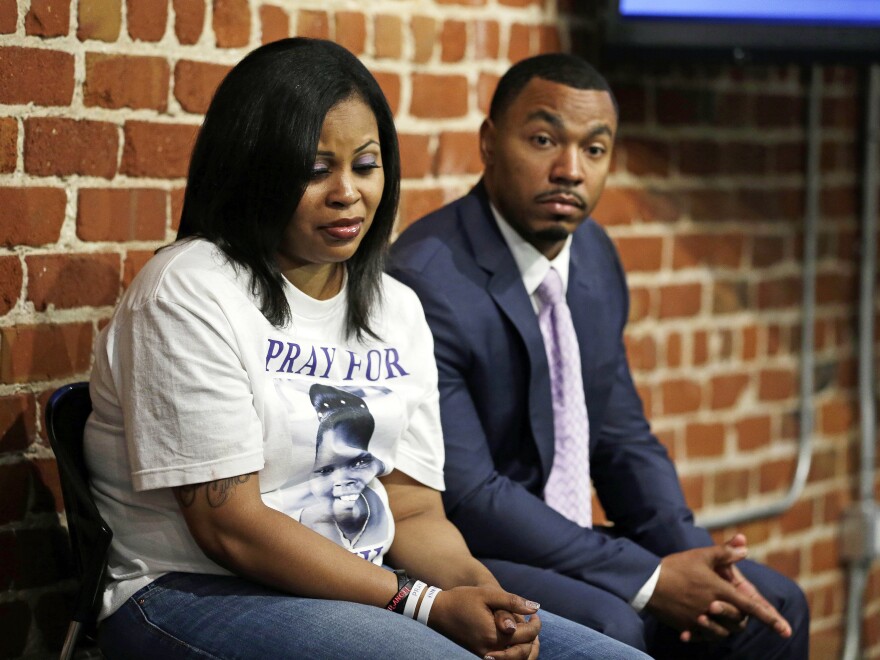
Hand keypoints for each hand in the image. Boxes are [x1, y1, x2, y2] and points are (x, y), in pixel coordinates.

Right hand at [428, 586, 540, 658]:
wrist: (439, 611)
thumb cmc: (462, 600)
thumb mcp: (487, 594)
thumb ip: (512, 601)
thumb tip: (535, 607)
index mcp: (494, 635)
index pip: (527, 636)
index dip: (536, 625)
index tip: (535, 614)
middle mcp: (491, 650)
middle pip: (525, 652)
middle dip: (534, 638)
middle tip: (534, 623)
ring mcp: (486, 655)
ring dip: (527, 650)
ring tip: (529, 635)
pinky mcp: (481, 656)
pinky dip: (515, 655)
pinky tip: (516, 642)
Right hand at [647, 540, 791, 643]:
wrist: (647, 582)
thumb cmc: (676, 566)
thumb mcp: (701, 555)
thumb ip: (725, 552)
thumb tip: (745, 546)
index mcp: (720, 590)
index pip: (751, 607)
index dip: (771, 619)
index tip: (786, 631)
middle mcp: (713, 608)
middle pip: (739, 622)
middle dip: (741, 618)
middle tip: (735, 610)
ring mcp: (700, 620)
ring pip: (723, 633)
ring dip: (725, 627)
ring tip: (718, 616)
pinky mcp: (688, 626)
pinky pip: (704, 636)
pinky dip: (705, 633)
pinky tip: (699, 627)